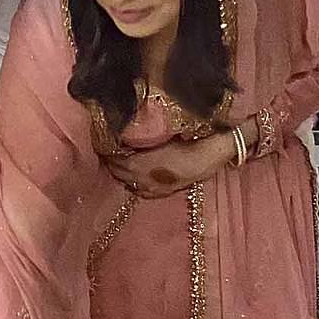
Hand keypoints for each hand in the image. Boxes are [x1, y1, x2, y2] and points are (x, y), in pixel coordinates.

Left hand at [106, 131, 236, 196]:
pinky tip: (133, 175)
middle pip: (119, 172)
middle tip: (107, 147)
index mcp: (144, 164)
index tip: (104, 139)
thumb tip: (126, 127)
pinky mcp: (163, 192)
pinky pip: (140, 190)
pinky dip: (133, 182)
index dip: (109, 150)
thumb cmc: (193, 139)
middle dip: (112, 161)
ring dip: (121, 172)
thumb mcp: (167, 132)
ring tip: (117, 159)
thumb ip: (146, 132)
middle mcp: (146, 179)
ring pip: (128, 182)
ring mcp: (155, 188)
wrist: (214, 154)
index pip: (117, 159)